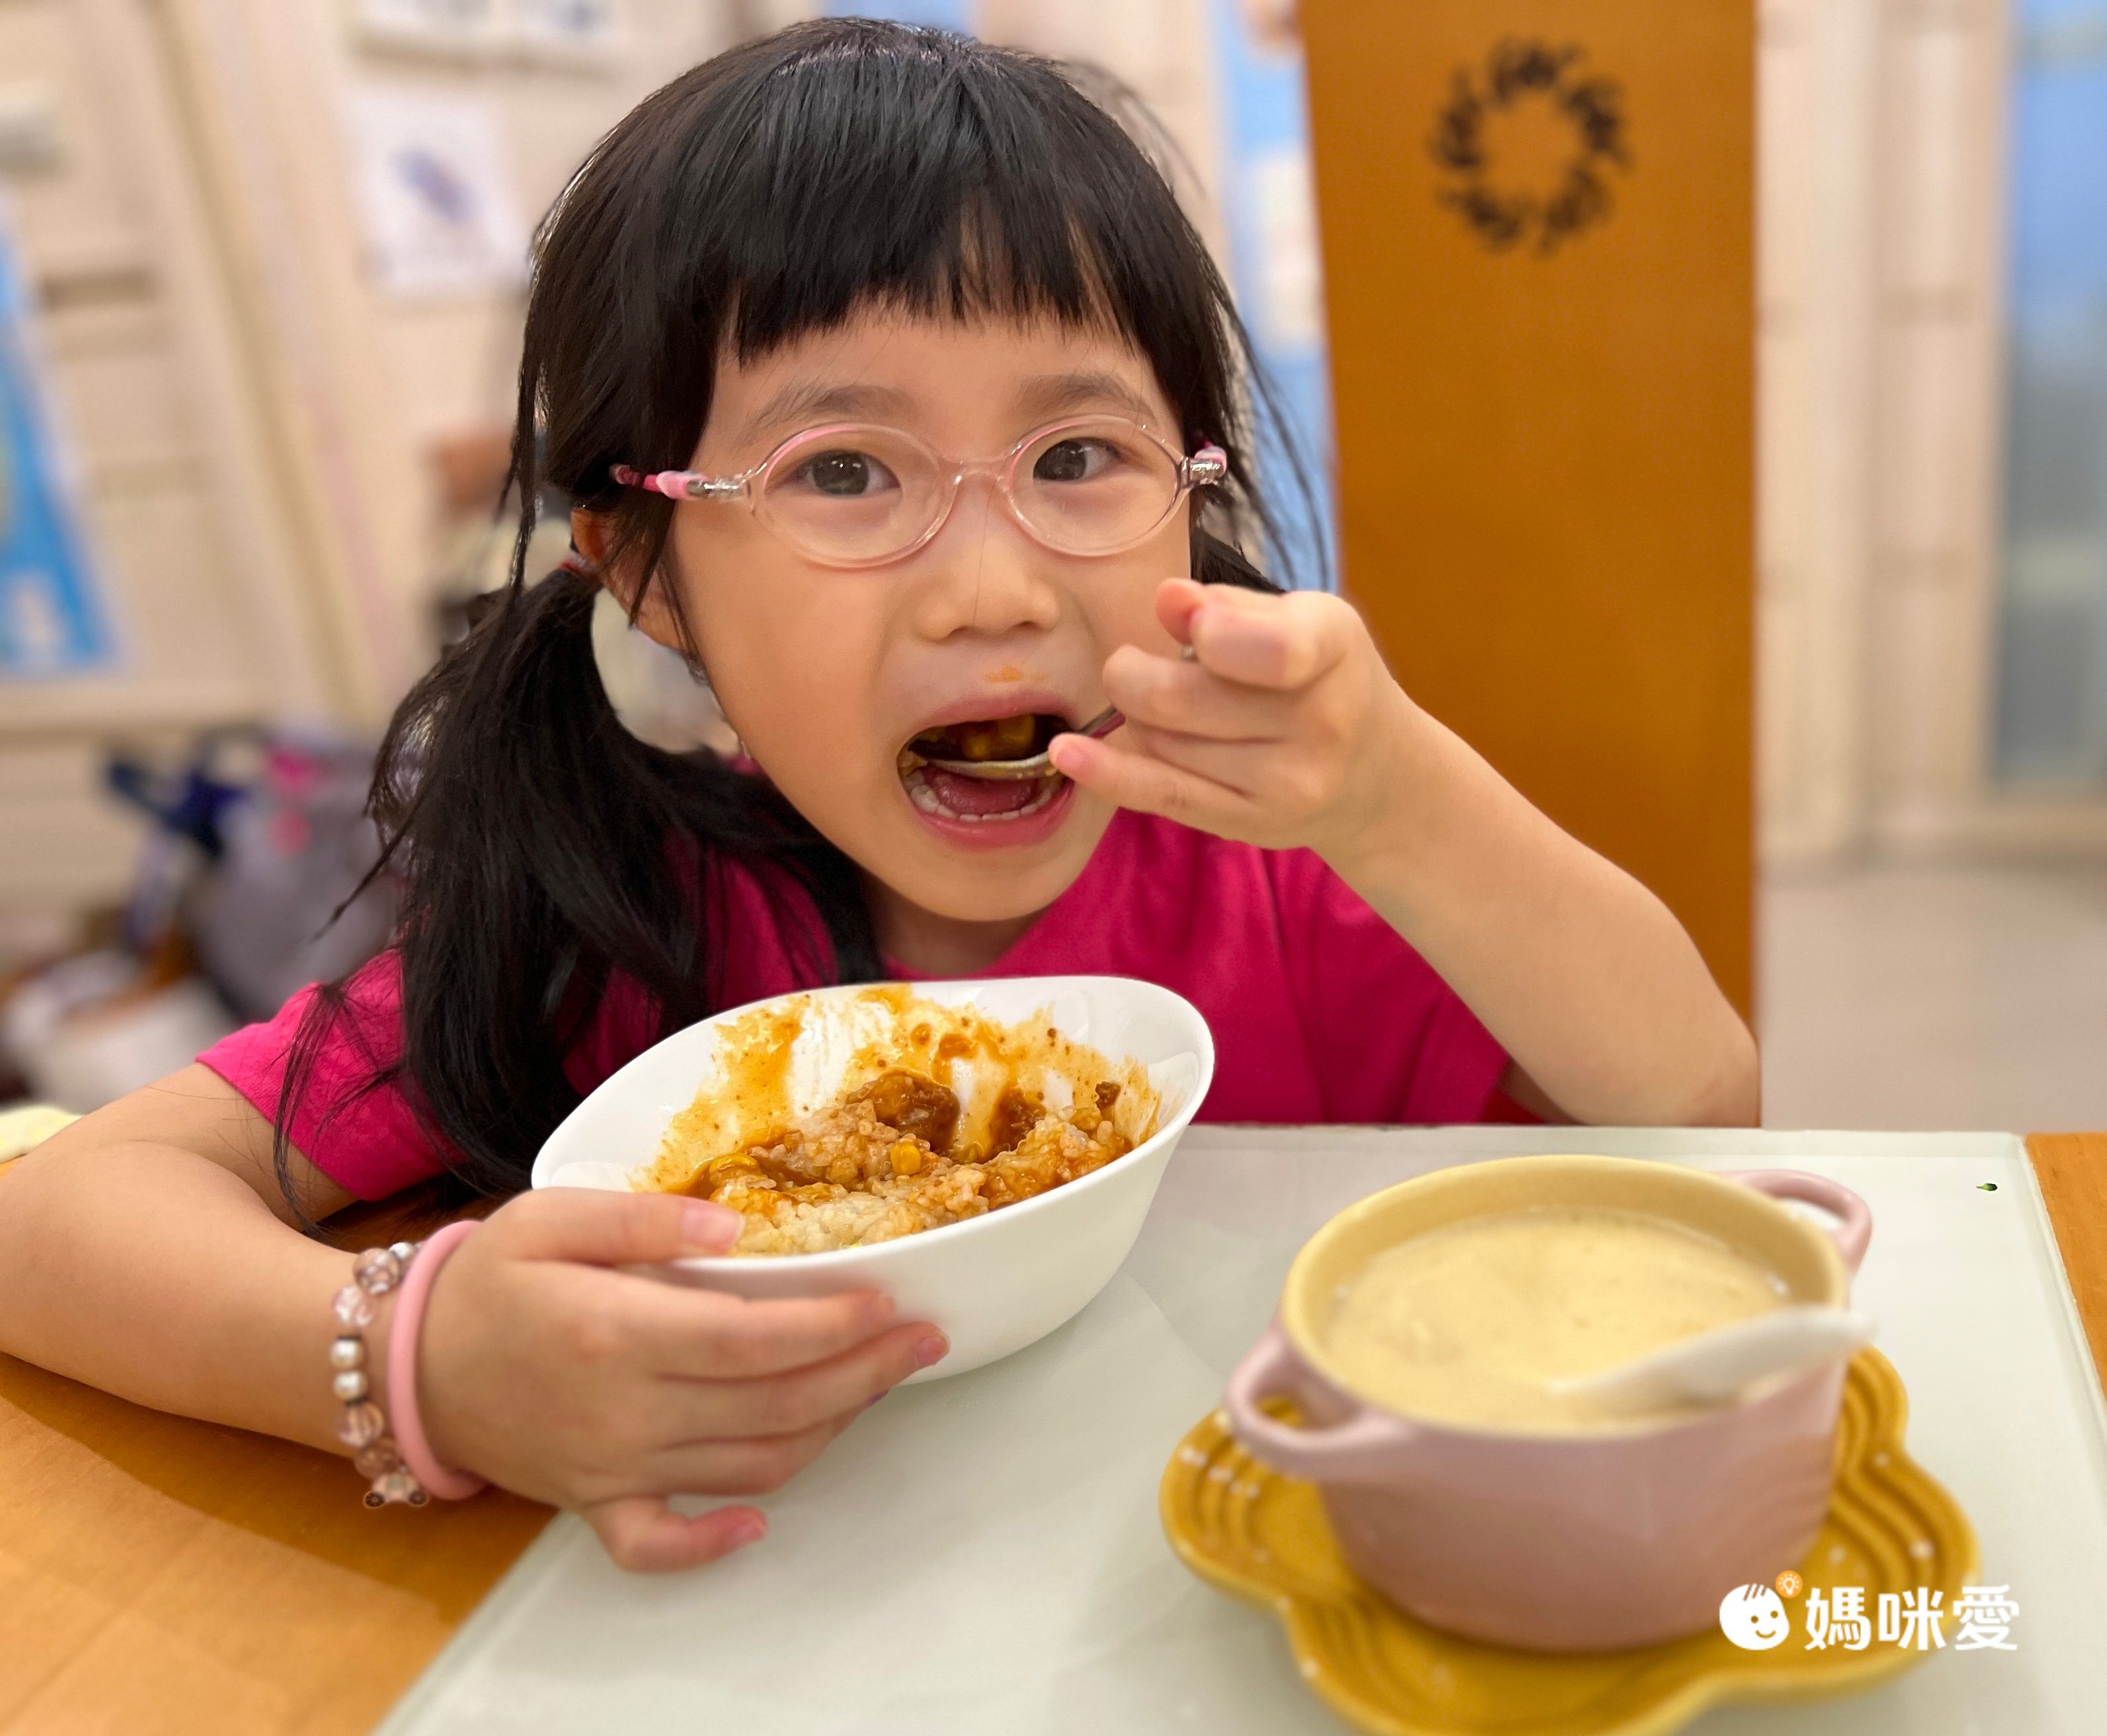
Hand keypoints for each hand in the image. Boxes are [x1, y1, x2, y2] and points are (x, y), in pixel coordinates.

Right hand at [414, 1188, 945, 1571]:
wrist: (407, 1362)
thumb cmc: (487, 1279)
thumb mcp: (553, 1214)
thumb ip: (646, 1215)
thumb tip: (736, 1228)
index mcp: (615, 1332)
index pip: (753, 1339)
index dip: (831, 1325)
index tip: (887, 1301)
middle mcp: (623, 1411)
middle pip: (772, 1404)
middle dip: (863, 1372)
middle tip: (921, 1338)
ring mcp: (612, 1467)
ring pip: (748, 1466)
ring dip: (826, 1431)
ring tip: (875, 1385)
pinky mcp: (595, 1503)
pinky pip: (660, 1544)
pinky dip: (714, 1544)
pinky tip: (761, 1518)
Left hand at [1049, 578, 1416, 862]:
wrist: (1374, 773)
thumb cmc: (1321, 676)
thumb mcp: (1299, 619)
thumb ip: (1232, 607)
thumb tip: (1168, 599)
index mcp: (1333, 648)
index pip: (1274, 648)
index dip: (1212, 633)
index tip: (1189, 624)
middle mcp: (1320, 722)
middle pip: (1179, 699)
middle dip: (1132, 674)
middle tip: (1134, 667)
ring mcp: (1288, 783)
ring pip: (1161, 741)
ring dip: (1141, 718)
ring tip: (1171, 709)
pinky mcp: (1252, 825)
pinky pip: (1163, 796)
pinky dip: (1108, 772)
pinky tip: (1069, 753)